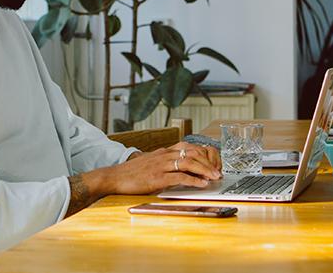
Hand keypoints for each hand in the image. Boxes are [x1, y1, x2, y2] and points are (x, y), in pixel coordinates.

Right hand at [87, 145, 221, 195]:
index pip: (190, 147)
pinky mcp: (157, 178)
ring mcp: (161, 165)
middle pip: (193, 153)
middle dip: (208, 162)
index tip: (213, 162)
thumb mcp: (151, 163)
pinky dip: (193, 180)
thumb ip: (165, 164)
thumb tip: (181, 171)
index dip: (204, 154)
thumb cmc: (132, 173)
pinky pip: (179, 177)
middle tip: (218, 171)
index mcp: (164, 151)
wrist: (114, 177)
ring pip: (189, 163)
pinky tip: (201, 184)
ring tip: (214, 177)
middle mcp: (164, 155)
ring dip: (205, 170)